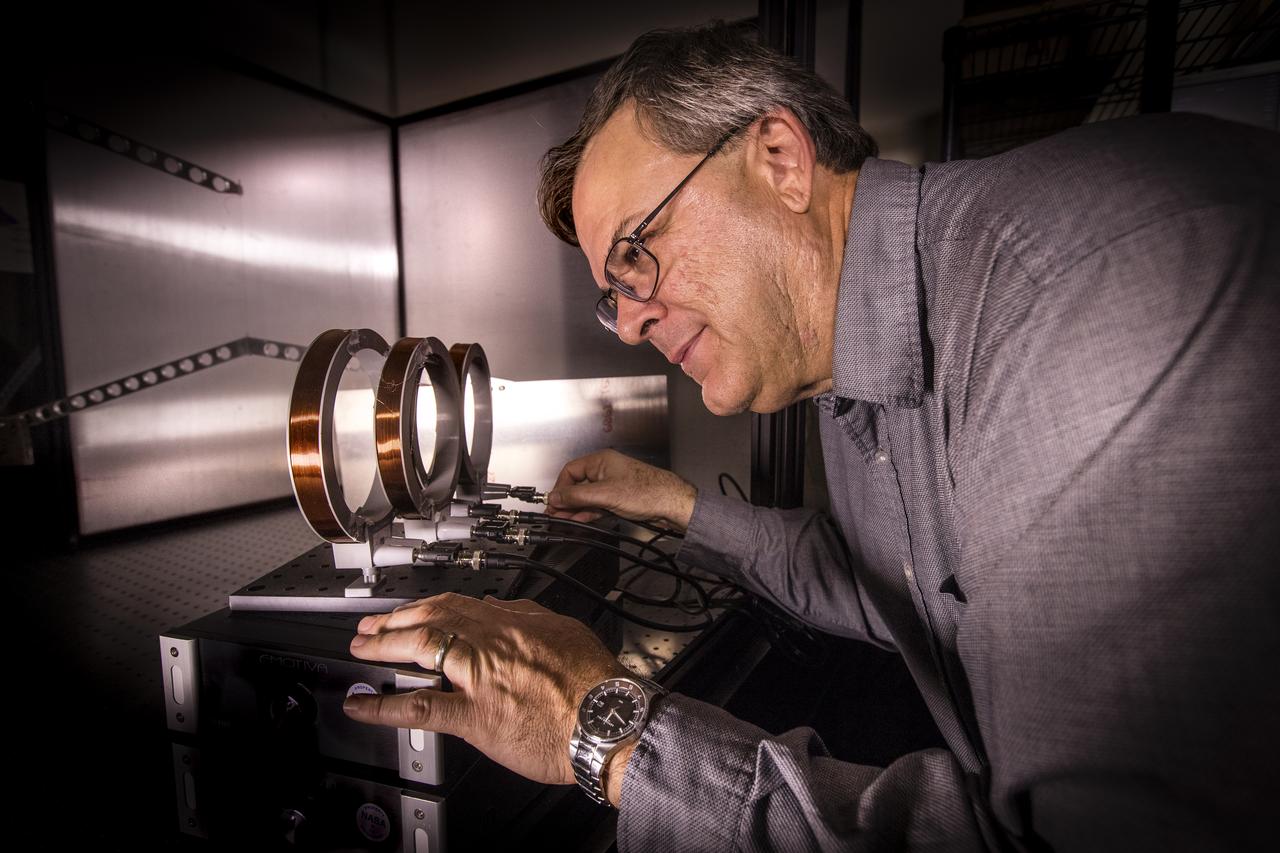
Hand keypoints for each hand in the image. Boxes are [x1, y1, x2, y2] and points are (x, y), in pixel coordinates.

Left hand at [342, 592, 629, 786]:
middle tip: (369, 627)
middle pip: (432, 618)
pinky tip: (362, 705)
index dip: (424, 605)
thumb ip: (532, 619)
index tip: (407, 610)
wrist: (611, 720)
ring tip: (361, 650)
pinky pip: (422, 708)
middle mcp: (493, 644)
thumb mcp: (566, 633)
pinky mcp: (477, 717)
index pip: (457, 604)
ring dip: (383, 646)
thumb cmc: (597, 685)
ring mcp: (481, 678)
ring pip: (421, 647)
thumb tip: (507, 609)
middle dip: (394, 620)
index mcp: (514, 624)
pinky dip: (385, 706)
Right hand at [546, 449, 697, 530]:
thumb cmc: (648, 491)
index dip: (560, 487)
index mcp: (601, 461)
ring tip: (564, 520)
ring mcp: (612, 485)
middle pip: (577, 485)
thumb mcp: (605, 494)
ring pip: (587, 497)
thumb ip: (577, 496)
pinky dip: (588, 513)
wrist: (671, 504)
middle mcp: (606, 470)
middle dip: (566, 501)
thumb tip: (556, 497)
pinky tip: (580, 520)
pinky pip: (597, 505)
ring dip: (575, 509)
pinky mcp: (618, 499)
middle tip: (555, 514)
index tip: (553, 502)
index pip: (571, 471)